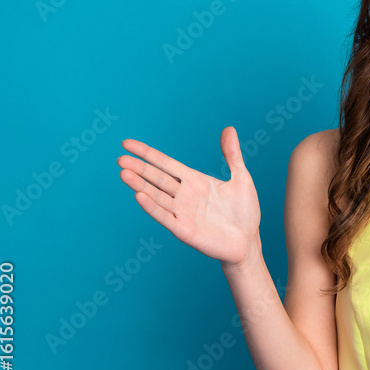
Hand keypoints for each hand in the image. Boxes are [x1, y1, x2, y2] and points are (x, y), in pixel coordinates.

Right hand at [117, 126, 260, 267]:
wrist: (248, 241)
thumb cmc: (244, 211)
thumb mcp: (241, 179)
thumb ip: (232, 155)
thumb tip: (229, 128)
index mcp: (194, 181)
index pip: (165, 163)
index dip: (147, 153)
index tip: (126, 143)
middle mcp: (184, 195)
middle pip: (157, 178)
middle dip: (139, 168)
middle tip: (120, 158)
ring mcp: (182, 212)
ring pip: (156, 196)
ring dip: (139, 185)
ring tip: (123, 173)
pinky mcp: (185, 230)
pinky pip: (165, 217)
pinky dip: (152, 207)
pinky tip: (139, 195)